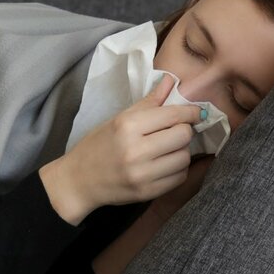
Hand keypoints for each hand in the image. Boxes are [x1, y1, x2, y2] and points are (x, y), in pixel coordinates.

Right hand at [40, 74, 203, 224]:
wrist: (78, 181)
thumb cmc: (97, 146)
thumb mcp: (118, 119)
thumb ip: (148, 102)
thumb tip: (171, 81)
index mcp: (127, 126)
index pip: (173, 115)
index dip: (190, 112)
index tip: (195, 112)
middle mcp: (135, 150)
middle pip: (183, 135)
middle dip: (184, 131)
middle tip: (175, 131)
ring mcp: (142, 174)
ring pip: (184, 157)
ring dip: (181, 151)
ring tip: (168, 149)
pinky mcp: (147, 192)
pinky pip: (179, 177)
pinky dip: (177, 169)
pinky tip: (165, 164)